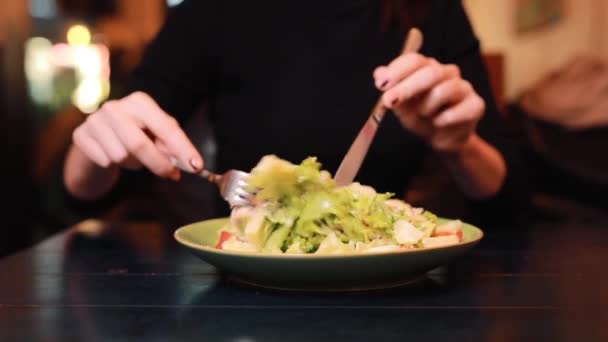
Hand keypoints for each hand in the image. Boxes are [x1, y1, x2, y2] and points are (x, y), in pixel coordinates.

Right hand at [71, 91, 202, 180]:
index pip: (166, 128)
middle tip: (171, 175)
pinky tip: (112, 155)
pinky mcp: (80, 134)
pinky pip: (103, 161)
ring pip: (121, 156)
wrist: (98, 138)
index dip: (183, 149)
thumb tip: (191, 164)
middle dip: (158, 164)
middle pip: (140, 144)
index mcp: (140, 101)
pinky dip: (112, 165)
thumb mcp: (157, 135)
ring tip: (132, 156)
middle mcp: (115, 106)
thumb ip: (173, 147)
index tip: (197, 167)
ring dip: (133, 164)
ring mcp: (95, 119)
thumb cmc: (136, 135)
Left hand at [373, 53, 484, 151]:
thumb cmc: (420, 116)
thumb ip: (390, 88)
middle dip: (406, 88)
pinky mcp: (476, 105)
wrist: (441, 138)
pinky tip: (438, 124)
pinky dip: (442, 121)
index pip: (414, 60)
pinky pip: (456, 111)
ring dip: (426, 108)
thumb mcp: (400, 104)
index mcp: (427, 67)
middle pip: (429, 72)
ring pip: (442, 91)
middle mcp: (447, 73)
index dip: (397, 70)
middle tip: (388, 102)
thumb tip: (378, 73)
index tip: (381, 84)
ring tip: (424, 116)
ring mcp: (464, 87)